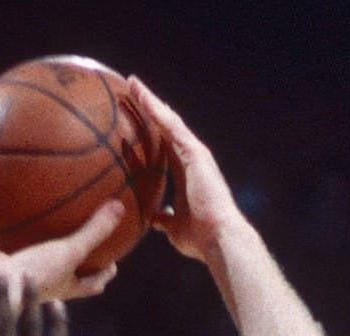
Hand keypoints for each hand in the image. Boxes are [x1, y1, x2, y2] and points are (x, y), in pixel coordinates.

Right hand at [0, 199, 124, 302]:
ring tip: (40, 226)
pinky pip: (0, 246)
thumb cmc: (35, 275)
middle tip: (82, 244)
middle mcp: (44, 282)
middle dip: (73, 263)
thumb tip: (119, 207)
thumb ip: (93, 232)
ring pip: (32, 259)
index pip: (91, 283)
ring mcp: (21, 274)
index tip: (112, 264)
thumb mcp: (70, 253)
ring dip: (36, 247)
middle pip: (65, 273)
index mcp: (65, 286)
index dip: (103, 275)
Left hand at [126, 77, 247, 263]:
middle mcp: (191, 158)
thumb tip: (152, 218)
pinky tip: (143, 97)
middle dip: (149, 108)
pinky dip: (157, 111)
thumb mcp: (173, 228)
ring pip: (168, 120)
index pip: (163, 146)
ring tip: (132, 84)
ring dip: (150, 101)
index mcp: (185, 173)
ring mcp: (194, 153)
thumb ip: (163, 219)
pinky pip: (172, 127)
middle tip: (130, 90)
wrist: (219, 238)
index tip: (131, 119)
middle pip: (165, 127)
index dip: (149, 131)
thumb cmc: (199, 238)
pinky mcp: (195, 153)